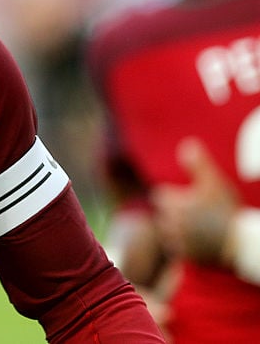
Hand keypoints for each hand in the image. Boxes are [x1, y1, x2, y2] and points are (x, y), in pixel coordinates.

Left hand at [152, 138, 239, 266]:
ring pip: (168, 232)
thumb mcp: (215, 182)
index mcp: (173, 204)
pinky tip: (199, 241)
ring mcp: (177, 241)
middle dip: (174, 212)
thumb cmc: (228, 210)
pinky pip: (178, 249)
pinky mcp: (186, 257)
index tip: (186, 196)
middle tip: (194, 212)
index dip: (173, 194)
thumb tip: (187, 144)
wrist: (242, 243)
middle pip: (163, 214)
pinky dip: (185, 245)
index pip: (160, 195)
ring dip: (176, 229)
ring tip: (197, 227)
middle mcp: (170, 223)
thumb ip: (198, 163)